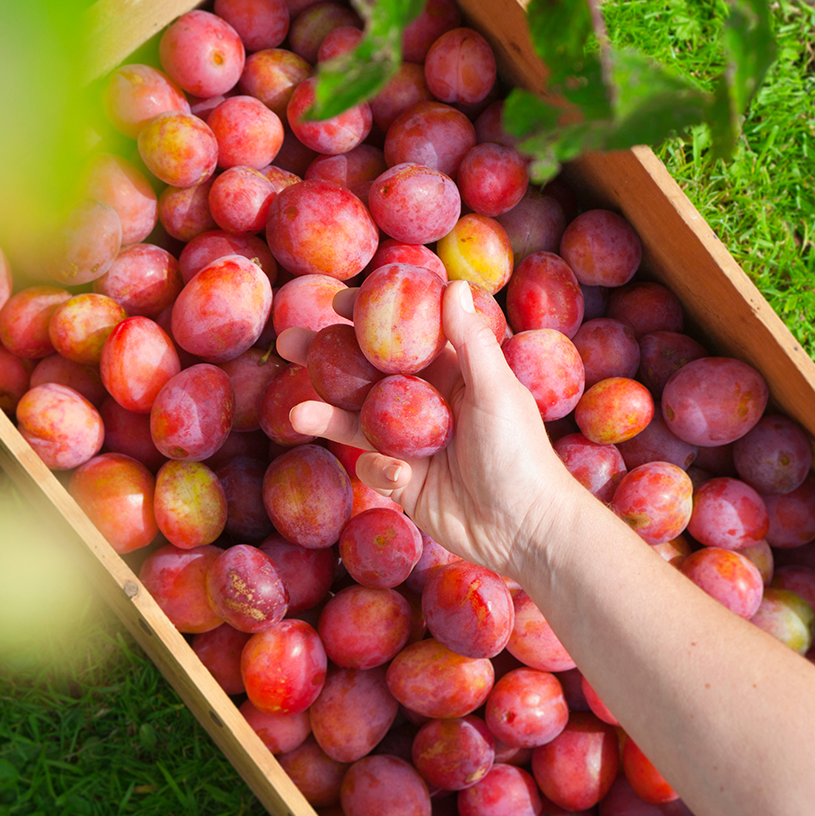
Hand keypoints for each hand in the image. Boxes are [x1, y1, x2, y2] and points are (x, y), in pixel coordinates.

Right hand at [279, 280, 584, 578]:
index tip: (337, 301)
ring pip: (359, 420)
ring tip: (297, 416)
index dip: (371, 315)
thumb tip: (452, 286)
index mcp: (455, 373)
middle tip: (289, 341)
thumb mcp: (498, 391)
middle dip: (328, 359)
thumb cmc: (522, 455)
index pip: (405, 334)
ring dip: (328, 415)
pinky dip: (379, 469)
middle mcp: (429, 403)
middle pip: (368, 373)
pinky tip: (400, 477)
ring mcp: (414, 442)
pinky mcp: (405, 481)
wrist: (524, 529)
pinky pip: (375, 466)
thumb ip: (471, 342)